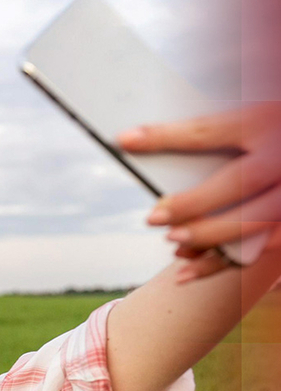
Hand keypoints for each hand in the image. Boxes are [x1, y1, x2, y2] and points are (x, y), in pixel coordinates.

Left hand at [117, 102, 280, 281]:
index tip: (124, 140)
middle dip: (194, 203)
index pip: (209, 130)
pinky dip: (222, 261)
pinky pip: (258, 247)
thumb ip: (209, 134)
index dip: (166, 136)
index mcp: (265, 121)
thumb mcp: (248, 121)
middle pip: (240, 181)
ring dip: (210, 236)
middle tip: (153, 219)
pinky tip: (188, 269)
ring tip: (172, 241)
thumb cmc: (267, 134)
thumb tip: (139, 143)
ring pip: (256, 220)